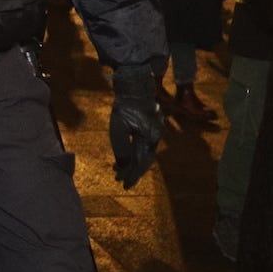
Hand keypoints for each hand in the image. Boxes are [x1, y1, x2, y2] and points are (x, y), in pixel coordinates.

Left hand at [108, 65, 163, 189]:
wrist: (135, 86)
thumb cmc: (125, 106)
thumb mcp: (118, 128)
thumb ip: (121, 148)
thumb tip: (122, 165)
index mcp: (149, 138)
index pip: (141, 162)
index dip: (132, 175)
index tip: (124, 185)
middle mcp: (154, 137)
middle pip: (144, 160)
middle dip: (132, 171)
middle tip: (121, 181)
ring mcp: (153, 132)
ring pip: (143, 153)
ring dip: (131, 162)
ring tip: (118, 170)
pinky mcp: (149, 127)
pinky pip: (142, 145)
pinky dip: (134, 152)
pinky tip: (124, 156)